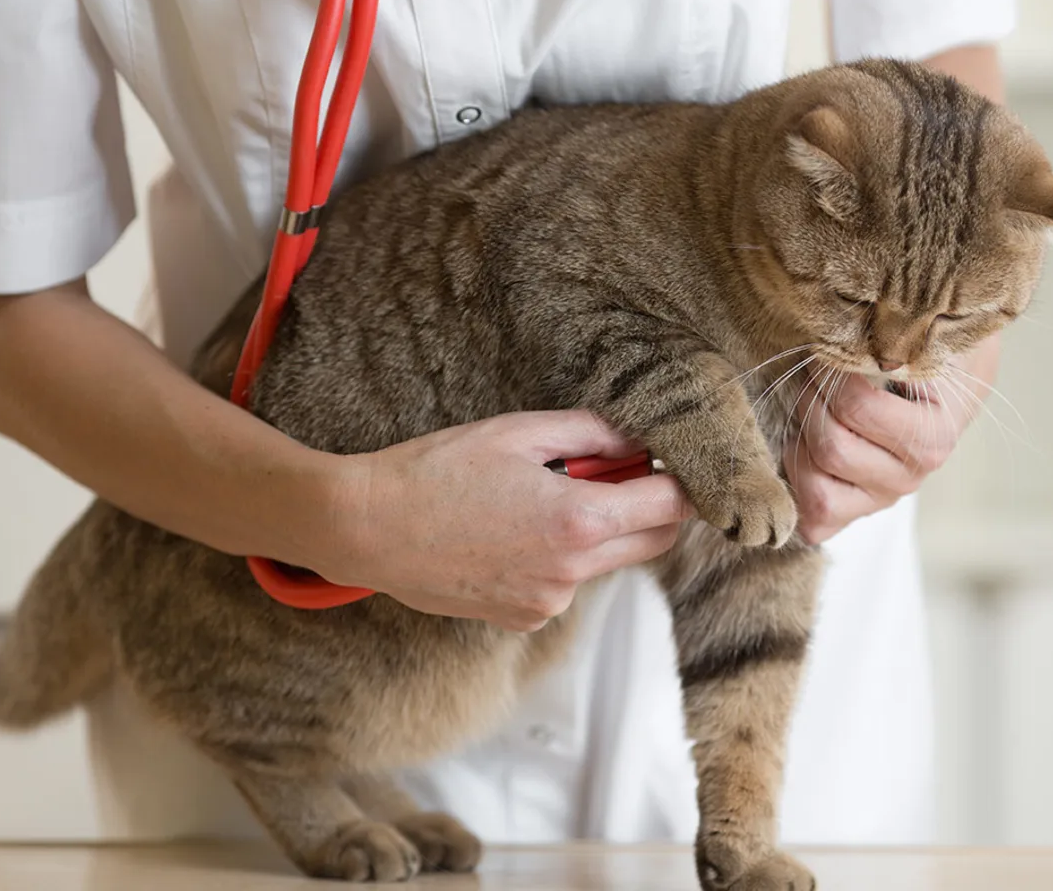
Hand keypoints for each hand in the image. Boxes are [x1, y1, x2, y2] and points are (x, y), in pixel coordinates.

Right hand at [320, 411, 691, 630]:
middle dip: (652, 508)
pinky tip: (509, 532)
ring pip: (605, 563)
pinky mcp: (522, 619)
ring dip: (597, 531)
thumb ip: (592, 434)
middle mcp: (572, 574)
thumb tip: (639, 438)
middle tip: (622, 471)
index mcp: (579, 521)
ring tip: (539, 498)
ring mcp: (547, 603)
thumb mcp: (518, 432)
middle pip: (653, 543)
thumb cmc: (435, 471)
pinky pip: (564, 584)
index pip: (670, 507)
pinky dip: (557, 558)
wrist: (367, 529)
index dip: (685, 481)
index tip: (680, 463)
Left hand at [786, 339, 996, 544]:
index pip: (856, 407)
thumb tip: (842, 330)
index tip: (826, 350)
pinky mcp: (855, 513)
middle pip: (831, 449)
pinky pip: (813, 521)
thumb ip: (889, 339)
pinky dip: (797, 486)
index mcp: (932, 436)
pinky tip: (803, 448)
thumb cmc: (923, 356)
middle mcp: (910, 477)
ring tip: (808, 409)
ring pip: (816, 489)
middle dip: (809, 404)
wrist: (944, 387)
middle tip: (810, 375)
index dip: (827, 373)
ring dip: (799, 444)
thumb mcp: (918, 340)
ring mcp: (881, 499)